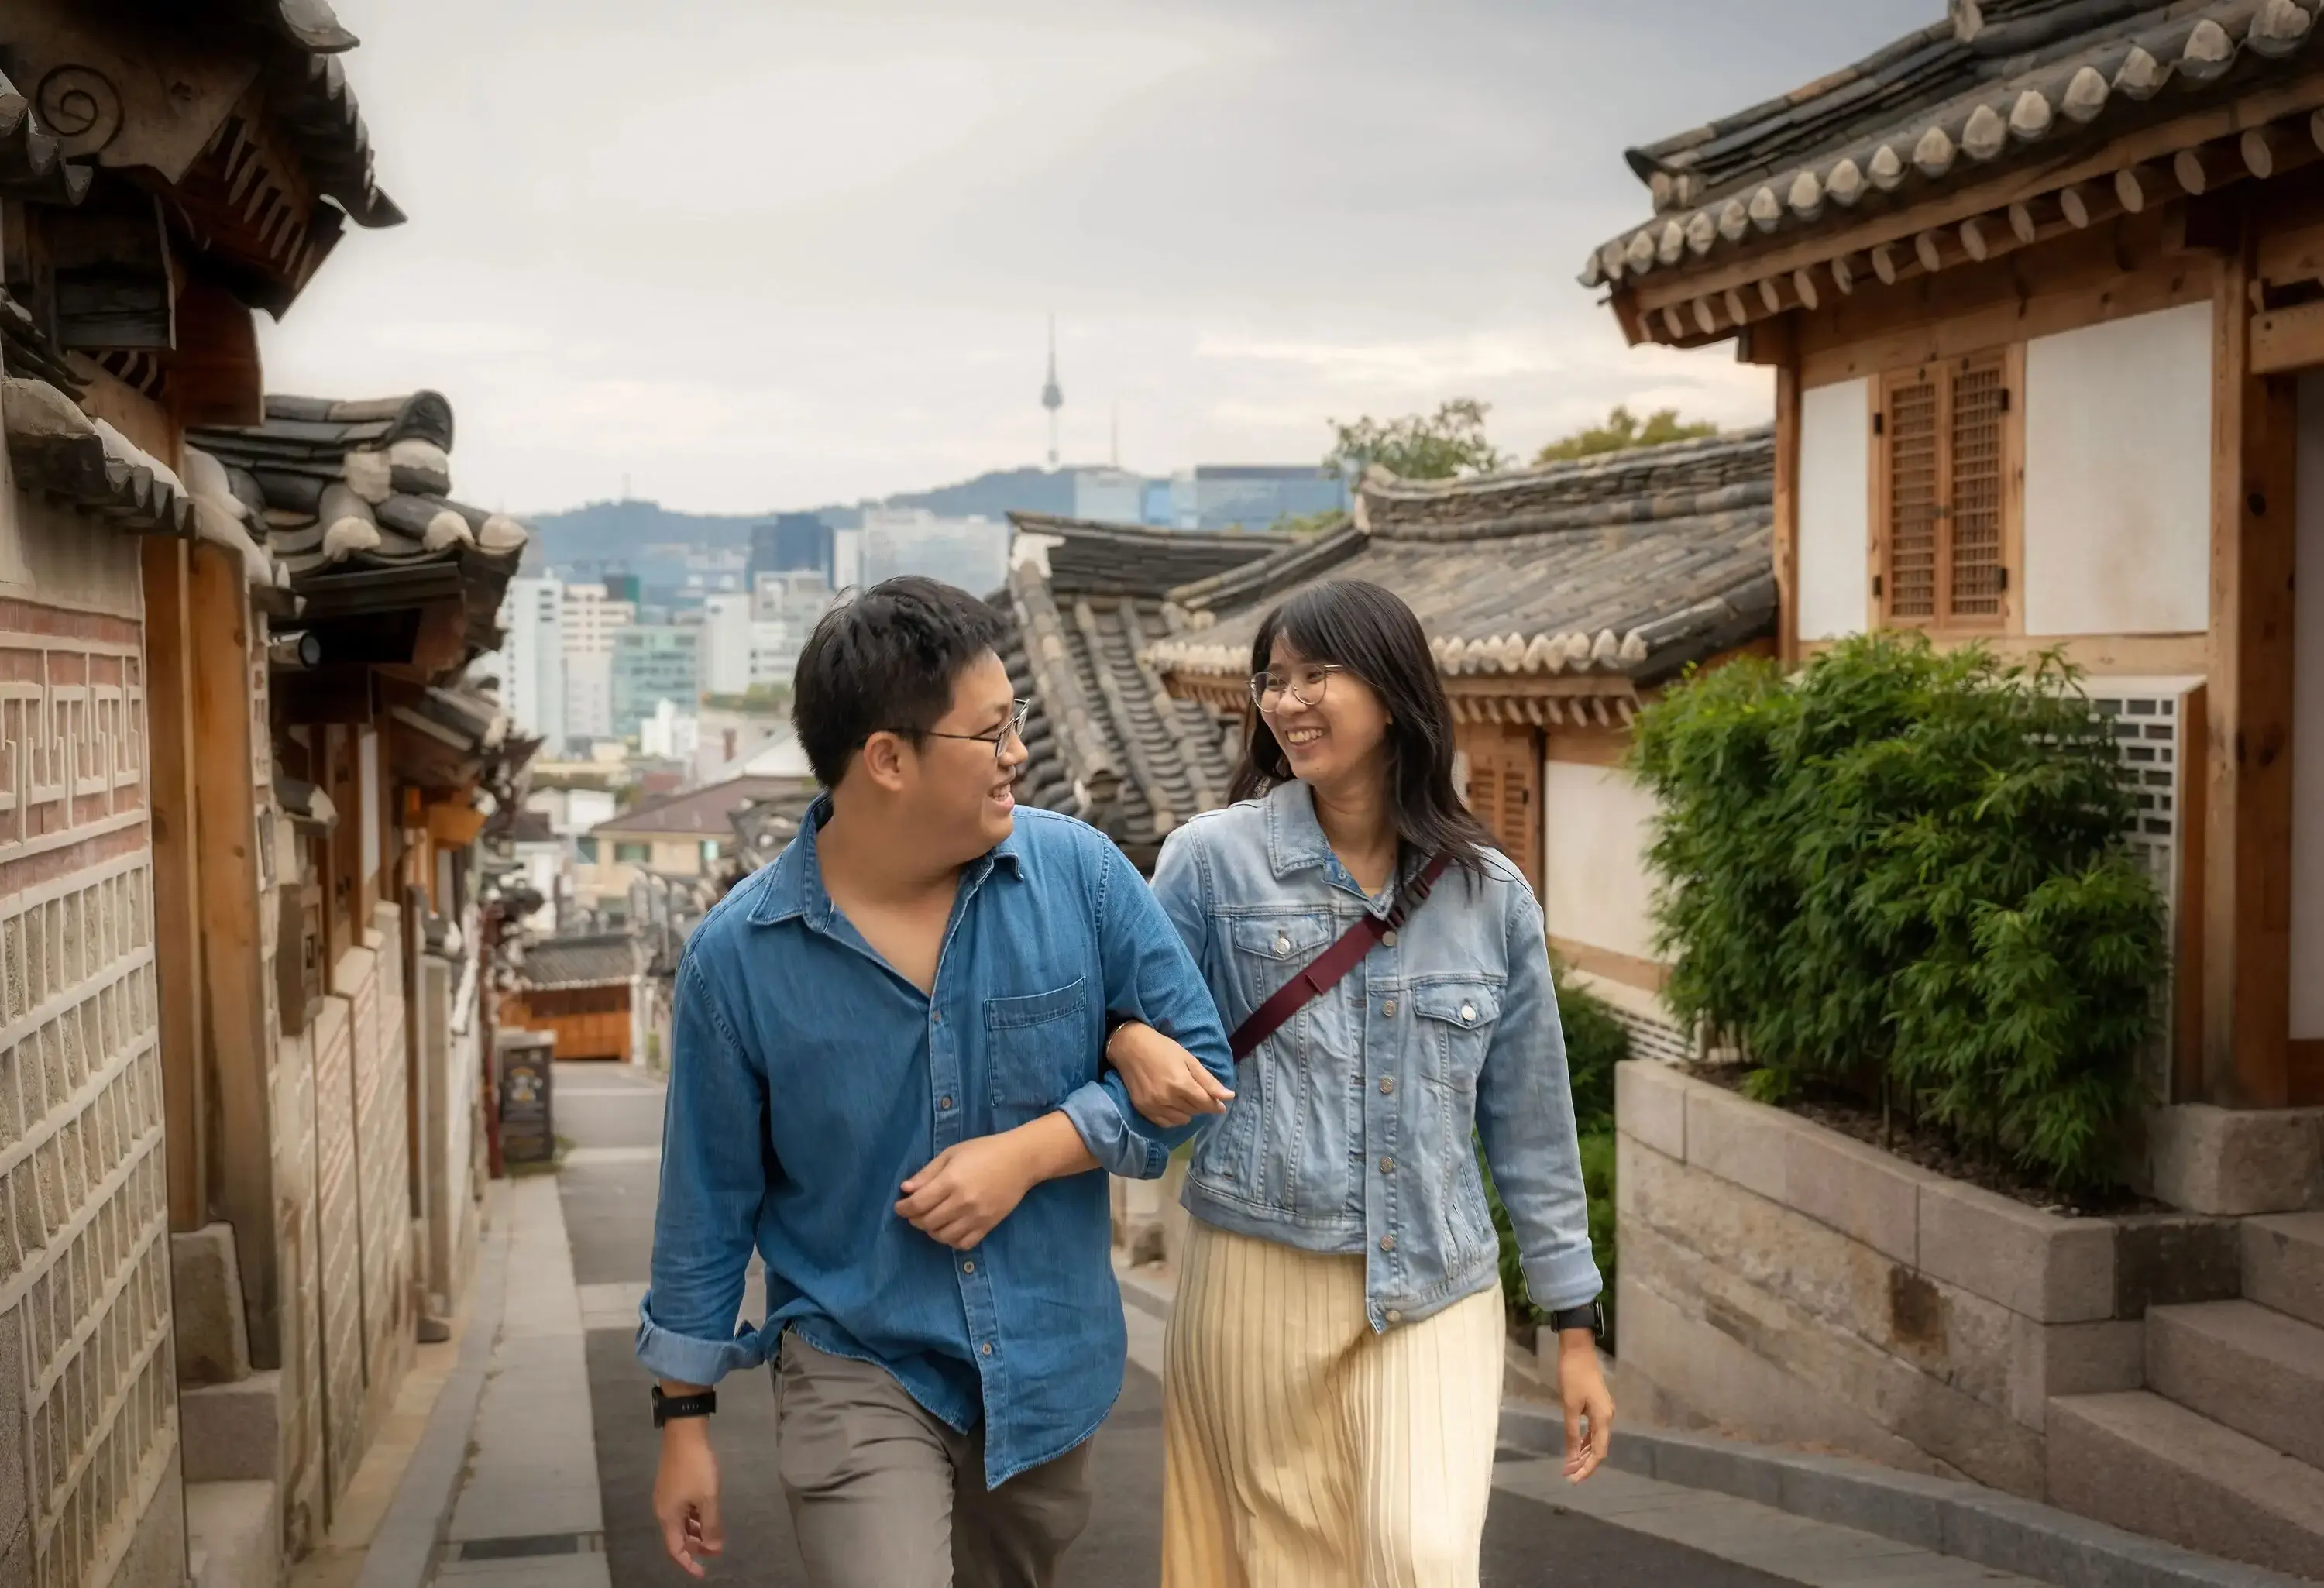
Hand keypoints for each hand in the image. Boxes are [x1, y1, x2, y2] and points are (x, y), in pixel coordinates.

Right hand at [652, 1418, 722, 1577]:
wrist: (684, 1432)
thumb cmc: (696, 1467)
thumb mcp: (708, 1498)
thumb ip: (711, 1525)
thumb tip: (713, 1549)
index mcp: (668, 1516)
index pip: (675, 1549)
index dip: (688, 1563)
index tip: (703, 1572)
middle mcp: (663, 1509)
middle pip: (677, 1537)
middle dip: (695, 1546)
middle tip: (715, 1549)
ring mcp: (666, 1496)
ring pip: (681, 1522)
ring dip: (696, 1531)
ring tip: (714, 1534)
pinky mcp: (672, 1485)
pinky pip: (682, 1510)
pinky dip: (694, 1517)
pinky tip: (707, 1514)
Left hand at [897, 1133, 1037, 1248]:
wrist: (1021, 1160)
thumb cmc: (984, 1151)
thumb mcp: (952, 1154)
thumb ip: (927, 1173)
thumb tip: (905, 1190)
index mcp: (951, 1181)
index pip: (918, 1204)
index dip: (903, 1208)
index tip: (900, 1206)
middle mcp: (962, 1202)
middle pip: (927, 1222)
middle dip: (914, 1219)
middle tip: (914, 1212)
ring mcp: (976, 1217)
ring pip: (942, 1236)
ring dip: (930, 1230)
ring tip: (931, 1220)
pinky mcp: (988, 1226)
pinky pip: (963, 1243)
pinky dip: (951, 1240)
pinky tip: (949, 1228)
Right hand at [1106, 1022, 1231, 1127]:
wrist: (1130, 1048)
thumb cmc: (1163, 1049)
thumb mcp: (1189, 1060)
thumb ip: (1208, 1081)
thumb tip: (1229, 1097)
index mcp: (1181, 1084)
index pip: (1206, 1104)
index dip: (1216, 1105)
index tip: (1220, 1104)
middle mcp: (1167, 1098)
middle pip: (1195, 1111)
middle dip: (1201, 1104)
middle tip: (1197, 1092)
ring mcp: (1153, 1106)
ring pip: (1182, 1119)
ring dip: (1188, 1111)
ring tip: (1183, 1097)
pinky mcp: (1143, 1110)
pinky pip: (1166, 1123)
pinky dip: (1174, 1117)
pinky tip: (1172, 1105)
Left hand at [1557, 1331, 1613, 1482]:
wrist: (1578, 1350)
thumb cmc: (1572, 1377)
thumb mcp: (1569, 1406)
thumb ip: (1571, 1433)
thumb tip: (1571, 1457)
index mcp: (1603, 1419)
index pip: (1598, 1452)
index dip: (1587, 1468)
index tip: (1572, 1479)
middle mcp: (1607, 1418)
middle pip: (1598, 1449)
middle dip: (1583, 1464)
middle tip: (1567, 1475)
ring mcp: (1603, 1412)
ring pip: (1595, 1440)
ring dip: (1582, 1454)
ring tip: (1568, 1466)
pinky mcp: (1597, 1406)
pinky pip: (1592, 1430)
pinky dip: (1583, 1441)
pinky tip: (1574, 1449)